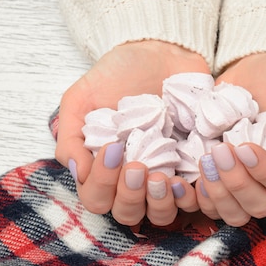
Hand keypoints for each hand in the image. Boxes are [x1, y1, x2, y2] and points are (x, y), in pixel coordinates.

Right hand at [55, 40, 207, 225]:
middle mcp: (134, 179)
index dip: (102, 185)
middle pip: (128, 214)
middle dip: (130, 196)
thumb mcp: (82, 98)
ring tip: (162, 176)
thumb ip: (69, 137)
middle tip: (137, 166)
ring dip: (159, 203)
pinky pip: (196, 200)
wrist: (162, 51)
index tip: (113, 150)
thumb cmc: (118, 75)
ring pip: (161, 215)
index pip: (97, 198)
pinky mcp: (196, 169)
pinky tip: (185, 178)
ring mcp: (166, 176)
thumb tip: (77, 175)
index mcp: (105, 168)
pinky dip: (190, 196)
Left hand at [196, 52, 265, 225]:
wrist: (256, 68)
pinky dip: (203, 198)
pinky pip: (214, 208)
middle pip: (261, 206)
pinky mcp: (225, 185)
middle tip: (220, 150)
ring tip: (206, 161)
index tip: (244, 147)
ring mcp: (250, 188)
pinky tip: (196, 176)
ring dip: (219, 194)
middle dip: (238, 183)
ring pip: (237, 214)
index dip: (265, 173)